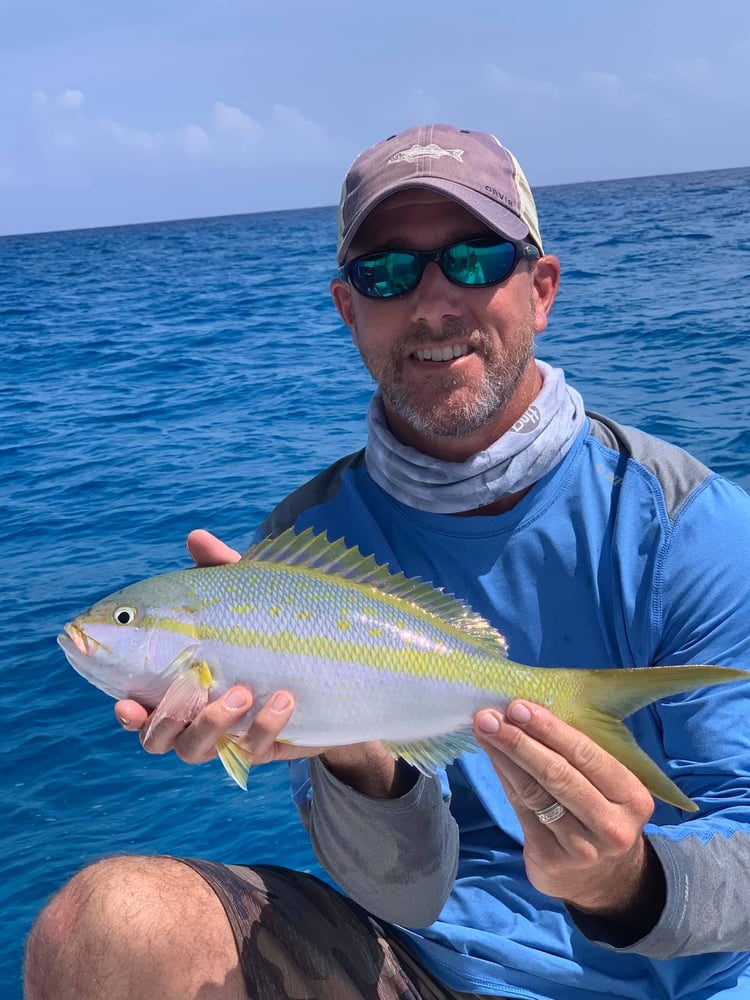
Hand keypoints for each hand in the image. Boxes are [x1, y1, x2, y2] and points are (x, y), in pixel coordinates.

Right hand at [115, 529, 328, 766]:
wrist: (334, 659)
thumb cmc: (272, 622)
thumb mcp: (249, 593)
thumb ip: (220, 571)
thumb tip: (196, 537)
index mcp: (179, 681)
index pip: (140, 707)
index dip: (129, 713)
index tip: (127, 704)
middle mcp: (196, 714)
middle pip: (159, 738)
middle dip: (168, 722)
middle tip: (199, 687)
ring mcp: (231, 733)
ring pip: (198, 750)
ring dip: (214, 722)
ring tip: (243, 692)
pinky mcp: (267, 744)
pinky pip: (256, 748)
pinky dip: (267, 724)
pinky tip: (285, 697)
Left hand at [473, 700, 658, 921]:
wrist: (605, 882)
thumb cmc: (602, 814)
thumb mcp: (609, 788)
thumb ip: (580, 756)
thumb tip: (529, 714)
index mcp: (632, 798)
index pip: (587, 756)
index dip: (549, 729)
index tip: (518, 706)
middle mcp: (610, 825)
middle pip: (557, 775)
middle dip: (519, 741)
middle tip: (489, 717)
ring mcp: (580, 847)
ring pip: (534, 792)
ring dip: (505, 757)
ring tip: (484, 732)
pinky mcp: (550, 859)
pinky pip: (521, 810)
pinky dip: (504, 779)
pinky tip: (493, 758)